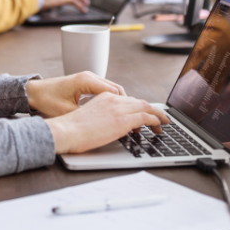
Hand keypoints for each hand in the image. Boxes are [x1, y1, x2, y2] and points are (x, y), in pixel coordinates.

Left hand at [25, 72, 124, 116]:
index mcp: (86, 81)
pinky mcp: (84, 83)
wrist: (33, 92)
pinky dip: (110, 99)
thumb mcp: (67, 111)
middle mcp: (89, 76)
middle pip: (115, 89)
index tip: (131, 116)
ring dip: (118, 101)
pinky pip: (103, 90)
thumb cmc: (46, 100)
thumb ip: (86, 115)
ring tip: (125, 115)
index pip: (114, 91)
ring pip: (110, 89)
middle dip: (125, 103)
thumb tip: (102, 123)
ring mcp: (87, 78)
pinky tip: (112, 111)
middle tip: (132, 117)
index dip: (124, 104)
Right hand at [44, 93, 169, 154]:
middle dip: (151, 110)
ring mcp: (119, 109)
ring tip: (163, 123)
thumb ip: (102, 117)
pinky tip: (159, 126)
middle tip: (159, 119)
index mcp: (104, 97)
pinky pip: (146, 117)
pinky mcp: (123, 121)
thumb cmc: (71, 130)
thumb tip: (110, 127)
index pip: (128, 100)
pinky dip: (155, 120)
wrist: (66, 131)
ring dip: (157, 115)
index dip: (139, 107)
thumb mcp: (89, 117)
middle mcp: (113, 100)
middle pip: (139, 102)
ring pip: (146, 107)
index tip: (144, 114)